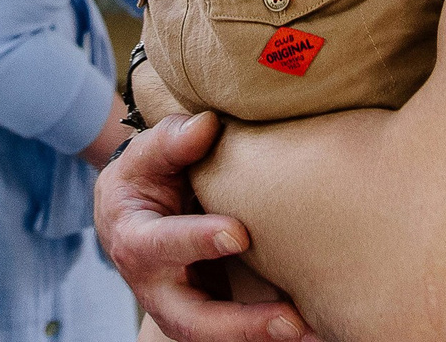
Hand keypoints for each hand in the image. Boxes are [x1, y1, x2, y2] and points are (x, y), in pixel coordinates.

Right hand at [96, 114, 317, 341]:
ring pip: (216, 337)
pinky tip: (313, 332)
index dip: (198, 241)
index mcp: (136, 241)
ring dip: (262, 337)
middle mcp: (156, 288)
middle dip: (240, 324)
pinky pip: (236, 335)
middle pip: (192, 319)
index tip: (239, 234)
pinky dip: (269, 335)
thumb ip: (171, 141)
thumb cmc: (144, 178)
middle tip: (288, 319)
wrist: (132, 215)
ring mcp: (181, 310)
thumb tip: (206, 125)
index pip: (163, 244)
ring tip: (310, 332)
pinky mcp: (207, 318)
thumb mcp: (145, 156)